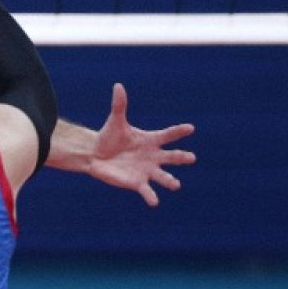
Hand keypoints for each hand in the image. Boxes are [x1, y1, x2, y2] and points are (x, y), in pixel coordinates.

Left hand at [87, 84, 196, 206]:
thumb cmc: (109, 137)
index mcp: (150, 140)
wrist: (96, 155)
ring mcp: (146, 171)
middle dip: (181, 157)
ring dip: (169, 180)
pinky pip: (147, 191)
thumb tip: (118, 86)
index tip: (190, 128)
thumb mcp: (115, 121)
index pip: (168, 135)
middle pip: (171, 157)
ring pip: (162, 176)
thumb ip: (119, 105)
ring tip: (176, 185)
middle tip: (191, 158)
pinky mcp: (137, 183)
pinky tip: (154, 202)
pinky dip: (151, 196)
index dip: (179, 132)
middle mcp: (152, 156)